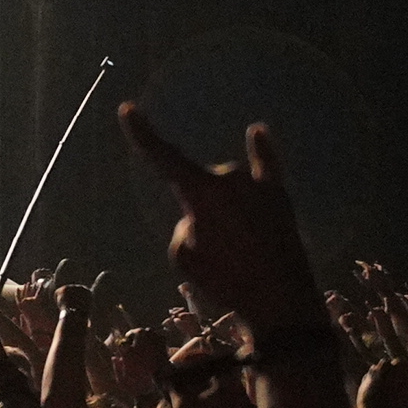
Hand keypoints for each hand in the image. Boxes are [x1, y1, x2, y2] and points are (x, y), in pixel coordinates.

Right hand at [124, 108, 325, 344]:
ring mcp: (255, 184)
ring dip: (225, 206)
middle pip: (200, 184)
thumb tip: (203, 216)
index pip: (163, 157)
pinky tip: (258, 132)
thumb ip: (186, 228)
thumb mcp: (185, 258)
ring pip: (226, 186)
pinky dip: (261, 149)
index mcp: (202, 192)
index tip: (128, 107)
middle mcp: (228, 177)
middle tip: (217, 251)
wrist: (279, 299)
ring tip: (239, 247)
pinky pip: (266, 165)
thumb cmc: (226, 281)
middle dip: (201, 210)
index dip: (143, 134)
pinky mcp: (278, 195)